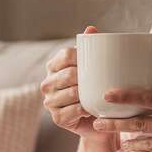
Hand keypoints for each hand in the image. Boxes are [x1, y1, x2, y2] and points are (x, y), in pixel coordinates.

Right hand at [41, 25, 107, 141]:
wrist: (98, 122)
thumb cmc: (94, 91)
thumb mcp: (93, 69)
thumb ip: (91, 48)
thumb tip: (91, 29)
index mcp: (53, 66)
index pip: (66, 55)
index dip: (82, 56)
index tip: (99, 62)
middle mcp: (47, 83)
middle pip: (69, 74)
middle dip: (88, 78)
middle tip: (103, 81)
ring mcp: (50, 102)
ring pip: (72, 93)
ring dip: (88, 95)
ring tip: (100, 95)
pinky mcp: (57, 118)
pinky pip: (75, 110)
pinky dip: (87, 109)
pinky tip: (94, 109)